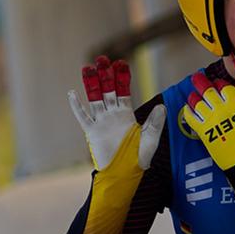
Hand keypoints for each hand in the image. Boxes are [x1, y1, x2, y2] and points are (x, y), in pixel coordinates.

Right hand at [68, 57, 164, 171]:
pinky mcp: (91, 132)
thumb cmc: (138, 158)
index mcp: (126, 114)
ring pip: (94, 99)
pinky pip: (83, 116)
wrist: (123, 174)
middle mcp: (112, 115)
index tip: (120, 63)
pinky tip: (72, 93)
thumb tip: (162, 107)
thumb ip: (155, 123)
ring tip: (87, 68)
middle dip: (105, 75)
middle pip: (107, 90)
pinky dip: (77, 105)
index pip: (123, 91)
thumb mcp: (150, 139)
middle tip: (102, 59)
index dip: (121, 78)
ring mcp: (101, 122)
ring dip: (91, 84)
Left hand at [179, 75, 234, 172]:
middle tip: (197, 78)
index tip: (218, 83)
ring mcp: (211, 121)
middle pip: (208, 91)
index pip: (225, 88)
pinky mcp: (204, 132)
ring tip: (192, 94)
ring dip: (194, 97)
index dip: (220, 84)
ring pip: (198, 103)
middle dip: (201, 82)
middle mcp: (222, 111)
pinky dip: (188, 112)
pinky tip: (188, 108)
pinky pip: (192, 118)